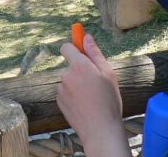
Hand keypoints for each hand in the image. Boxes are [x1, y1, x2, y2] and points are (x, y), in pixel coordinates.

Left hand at [57, 34, 129, 156]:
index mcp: (79, 66)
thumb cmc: (109, 101)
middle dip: (79, 69)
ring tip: (92, 97)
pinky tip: (85, 104)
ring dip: (76, 83)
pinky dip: (73, 95)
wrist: (100, 131)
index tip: (81, 51)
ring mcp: (60, 89)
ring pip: (68, 79)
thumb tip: (86, 36)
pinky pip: (65, 91)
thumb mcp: (108, 73)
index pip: (66, 47)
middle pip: (70, 65)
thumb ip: (95, 53)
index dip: (74, 48)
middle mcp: (66, 75)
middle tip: (95, 82)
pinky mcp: (58, 101)